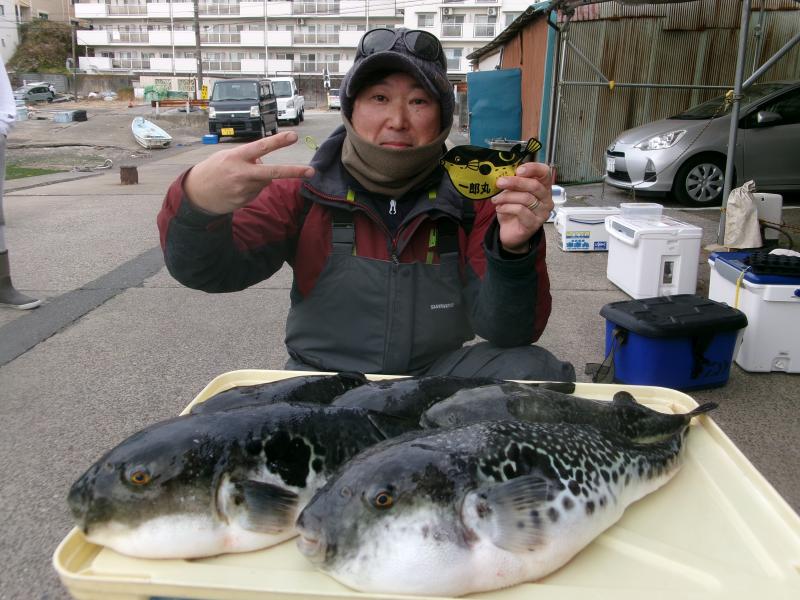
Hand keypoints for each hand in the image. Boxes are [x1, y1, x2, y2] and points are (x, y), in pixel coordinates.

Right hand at [184, 132, 314, 214]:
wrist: (196, 194)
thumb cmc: (214, 170)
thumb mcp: (227, 156)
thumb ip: (248, 157)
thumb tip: (265, 162)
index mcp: (236, 157)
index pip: (261, 147)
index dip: (278, 142)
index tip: (294, 136)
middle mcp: (241, 174)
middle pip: (273, 173)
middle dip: (294, 172)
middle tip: (311, 171)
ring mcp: (243, 190)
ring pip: (265, 182)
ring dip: (259, 178)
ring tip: (239, 178)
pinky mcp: (244, 201)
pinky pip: (257, 191)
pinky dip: (252, 188)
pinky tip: (237, 188)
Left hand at [491, 162, 552, 252]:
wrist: (510, 231)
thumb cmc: (512, 209)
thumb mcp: (511, 192)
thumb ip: (512, 182)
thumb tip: (504, 173)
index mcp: (543, 187)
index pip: (545, 172)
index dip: (533, 168)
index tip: (518, 170)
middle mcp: (547, 199)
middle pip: (534, 185)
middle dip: (515, 182)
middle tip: (500, 182)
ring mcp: (542, 212)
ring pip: (526, 198)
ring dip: (507, 197)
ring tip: (495, 199)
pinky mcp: (535, 223)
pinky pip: (521, 211)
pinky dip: (507, 207)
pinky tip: (499, 208)